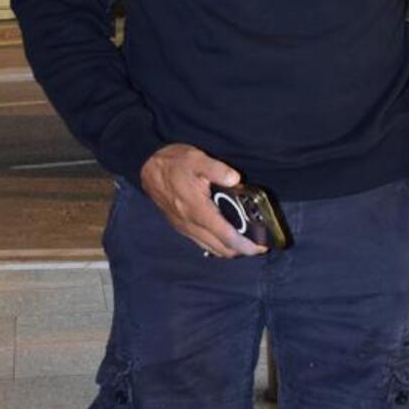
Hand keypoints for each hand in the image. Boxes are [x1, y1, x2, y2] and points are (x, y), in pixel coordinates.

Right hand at [140, 144, 264, 257]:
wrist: (146, 167)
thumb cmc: (173, 162)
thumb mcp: (197, 159)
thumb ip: (218, 169)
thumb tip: (236, 179)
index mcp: (198, 210)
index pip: (226, 236)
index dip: (246, 245)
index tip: (261, 247)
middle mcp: (191, 224)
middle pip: (221, 248)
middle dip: (242, 250)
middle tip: (258, 243)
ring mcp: (184, 228)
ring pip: (211, 249)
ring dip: (230, 249)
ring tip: (245, 240)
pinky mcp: (180, 227)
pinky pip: (202, 244)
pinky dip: (217, 245)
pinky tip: (225, 236)